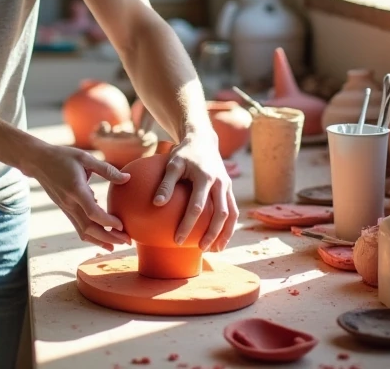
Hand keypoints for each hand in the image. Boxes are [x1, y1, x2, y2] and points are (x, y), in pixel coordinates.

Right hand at [25, 143, 131, 250]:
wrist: (37, 161)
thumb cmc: (62, 156)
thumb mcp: (85, 157)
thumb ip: (106, 169)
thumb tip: (128, 178)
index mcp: (75, 190)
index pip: (93, 213)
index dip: (108, 222)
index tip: (122, 226)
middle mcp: (69, 203)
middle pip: (89, 228)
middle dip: (109, 238)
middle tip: (127, 241)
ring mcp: (65, 208)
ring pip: (83, 231)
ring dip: (100, 241)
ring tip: (116, 245)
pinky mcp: (64, 209)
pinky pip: (78, 227)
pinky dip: (91, 235)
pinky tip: (101, 237)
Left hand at [152, 132, 237, 251]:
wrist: (203, 140)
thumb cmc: (183, 153)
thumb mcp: (172, 164)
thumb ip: (166, 184)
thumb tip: (156, 205)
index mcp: (204, 177)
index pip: (197, 206)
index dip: (188, 224)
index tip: (178, 239)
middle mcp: (220, 183)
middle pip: (219, 214)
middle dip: (211, 234)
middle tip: (199, 249)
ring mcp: (227, 186)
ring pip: (231, 215)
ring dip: (224, 234)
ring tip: (215, 250)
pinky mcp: (229, 189)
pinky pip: (233, 210)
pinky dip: (229, 226)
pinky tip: (220, 238)